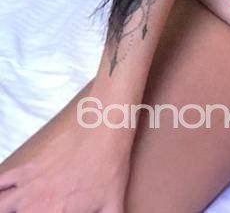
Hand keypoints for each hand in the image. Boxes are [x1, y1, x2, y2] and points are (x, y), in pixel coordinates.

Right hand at [0, 81, 130, 212]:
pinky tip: (5, 195)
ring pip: (2, 205)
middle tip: (32, 211)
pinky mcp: (27, 168)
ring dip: (6, 208)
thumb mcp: (113, 203)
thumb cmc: (109, 165)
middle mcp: (35, 204)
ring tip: (15, 209)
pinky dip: (0, 190)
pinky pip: (1, 182)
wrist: (102, 129)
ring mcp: (28, 186)